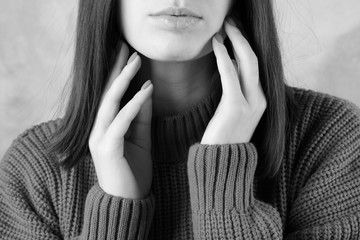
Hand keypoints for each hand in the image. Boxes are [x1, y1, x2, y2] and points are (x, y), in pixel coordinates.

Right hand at [88, 42, 152, 198]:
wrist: (127, 202)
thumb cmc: (133, 171)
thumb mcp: (141, 139)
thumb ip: (141, 116)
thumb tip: (146, 91)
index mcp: (105, 127)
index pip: (111, 95)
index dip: (119, 73)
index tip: (129, 54)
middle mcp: (98, 129)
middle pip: (106, 93)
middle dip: (117, 69)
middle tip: (128, 47)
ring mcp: (99, 138)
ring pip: (110, 102)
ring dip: (124, 80)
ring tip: (136, 61)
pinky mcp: (107, 148)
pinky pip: (121, 121)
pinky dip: (134, 104)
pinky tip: (146, 89)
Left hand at [201, 19, 266, 144]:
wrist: (223, 162)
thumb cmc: (225, 136)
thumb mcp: (233, 109)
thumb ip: (235, 88)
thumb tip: (229, 63)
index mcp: (261, 99)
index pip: (255, 66)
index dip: (245, 45)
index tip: (234, 32)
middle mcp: (260, 98)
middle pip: (254, 59)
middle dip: (242, 37)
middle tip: (231, 21)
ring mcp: (251, 102)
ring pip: (247, 62)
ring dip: (235, 41)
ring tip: (224, 27)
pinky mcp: (236, 106)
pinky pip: (230, 74)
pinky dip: (223, 56)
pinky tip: (216, 44)